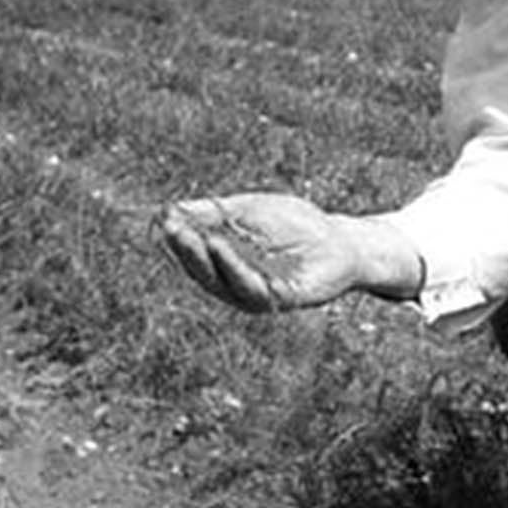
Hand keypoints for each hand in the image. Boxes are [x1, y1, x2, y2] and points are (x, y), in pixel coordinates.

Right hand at [157, 193, 420, 312]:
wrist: (342, 240)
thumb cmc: (297, 224)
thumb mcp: (252, 210)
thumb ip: (217, 213)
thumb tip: (174, 208)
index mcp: (227, 265)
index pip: (196, 256)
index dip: (179, 239)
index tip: (165, 218)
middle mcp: (237, 286)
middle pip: (204, 273)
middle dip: (188, 250)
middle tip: (174, 228)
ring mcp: (258, 296)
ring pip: (224, 284)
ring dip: (208, 261)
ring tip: (197, 237)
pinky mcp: (280, 299)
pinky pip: (253, 289)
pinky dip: (236, 268)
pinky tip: (223, 247)